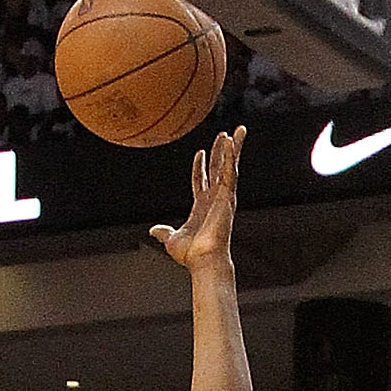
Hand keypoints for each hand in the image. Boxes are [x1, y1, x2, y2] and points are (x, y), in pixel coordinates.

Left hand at [152, 126, 243, 274]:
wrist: (203, 260)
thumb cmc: (191, 254)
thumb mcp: (172, 239)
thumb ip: (164, 232)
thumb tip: (154, 230)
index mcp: (201, 207)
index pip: (201, 181)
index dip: (199, 167)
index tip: (200, 153)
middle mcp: (214, 199)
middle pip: (218, 169)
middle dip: (220, 152)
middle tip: (223, 135)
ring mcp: (222, 196)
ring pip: (229, 166)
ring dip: (233, 148)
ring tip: (237, 130)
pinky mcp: (228, 195)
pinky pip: (230, 171)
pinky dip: (231, 155)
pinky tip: (232, 141)